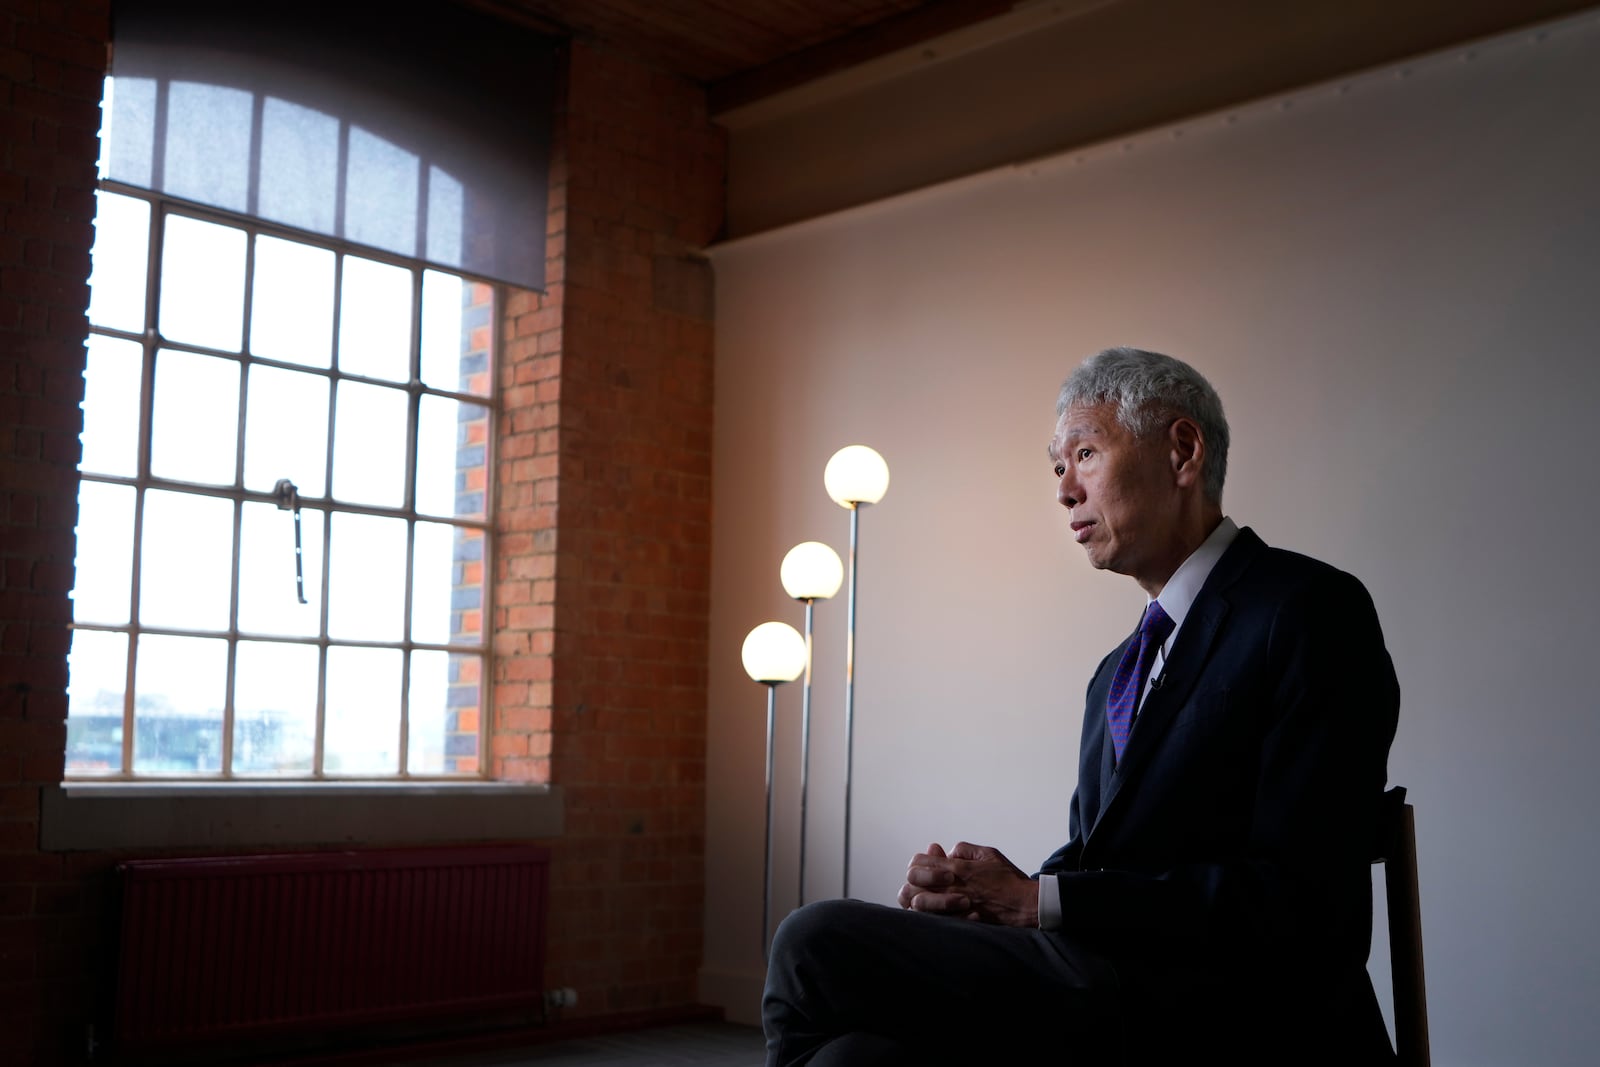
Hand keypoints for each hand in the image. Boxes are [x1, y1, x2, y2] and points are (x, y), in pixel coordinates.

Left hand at [897, 841, 1039, 927]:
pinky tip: (937, 914)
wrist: (1025, 905)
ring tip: (927, 901)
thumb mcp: (988, 854)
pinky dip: (930, 917)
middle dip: (913, 884)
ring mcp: (953, 906)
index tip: (927, 868)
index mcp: (957, 868)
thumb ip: (964, 850)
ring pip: (917, 904)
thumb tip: (947, 853)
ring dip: (918, 901)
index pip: (918, 863)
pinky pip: (932, 921)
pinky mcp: (958, 921)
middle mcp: (952, 886)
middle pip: (911, 883)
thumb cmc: (1009, 879)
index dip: (918, 864)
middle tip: (923, 886)